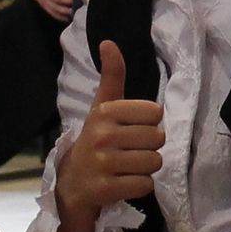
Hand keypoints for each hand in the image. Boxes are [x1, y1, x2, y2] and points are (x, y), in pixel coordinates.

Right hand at [58, 40, 164, 220]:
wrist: (72, 184)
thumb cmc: (95, 140)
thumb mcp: (102, 107)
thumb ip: (112, 76)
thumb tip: (108, 42)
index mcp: (105, 112)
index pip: (155, 113)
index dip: (149, 124)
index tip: (130, 130)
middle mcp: (102, 135)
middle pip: (158, 138)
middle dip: (149, 147)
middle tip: (129, 151)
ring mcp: (103, 164)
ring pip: (155, 162)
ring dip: (146, 168)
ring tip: (127, 167)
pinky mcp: (106, 189)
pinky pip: (146, 184)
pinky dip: (140, 186)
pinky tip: (123, 183)